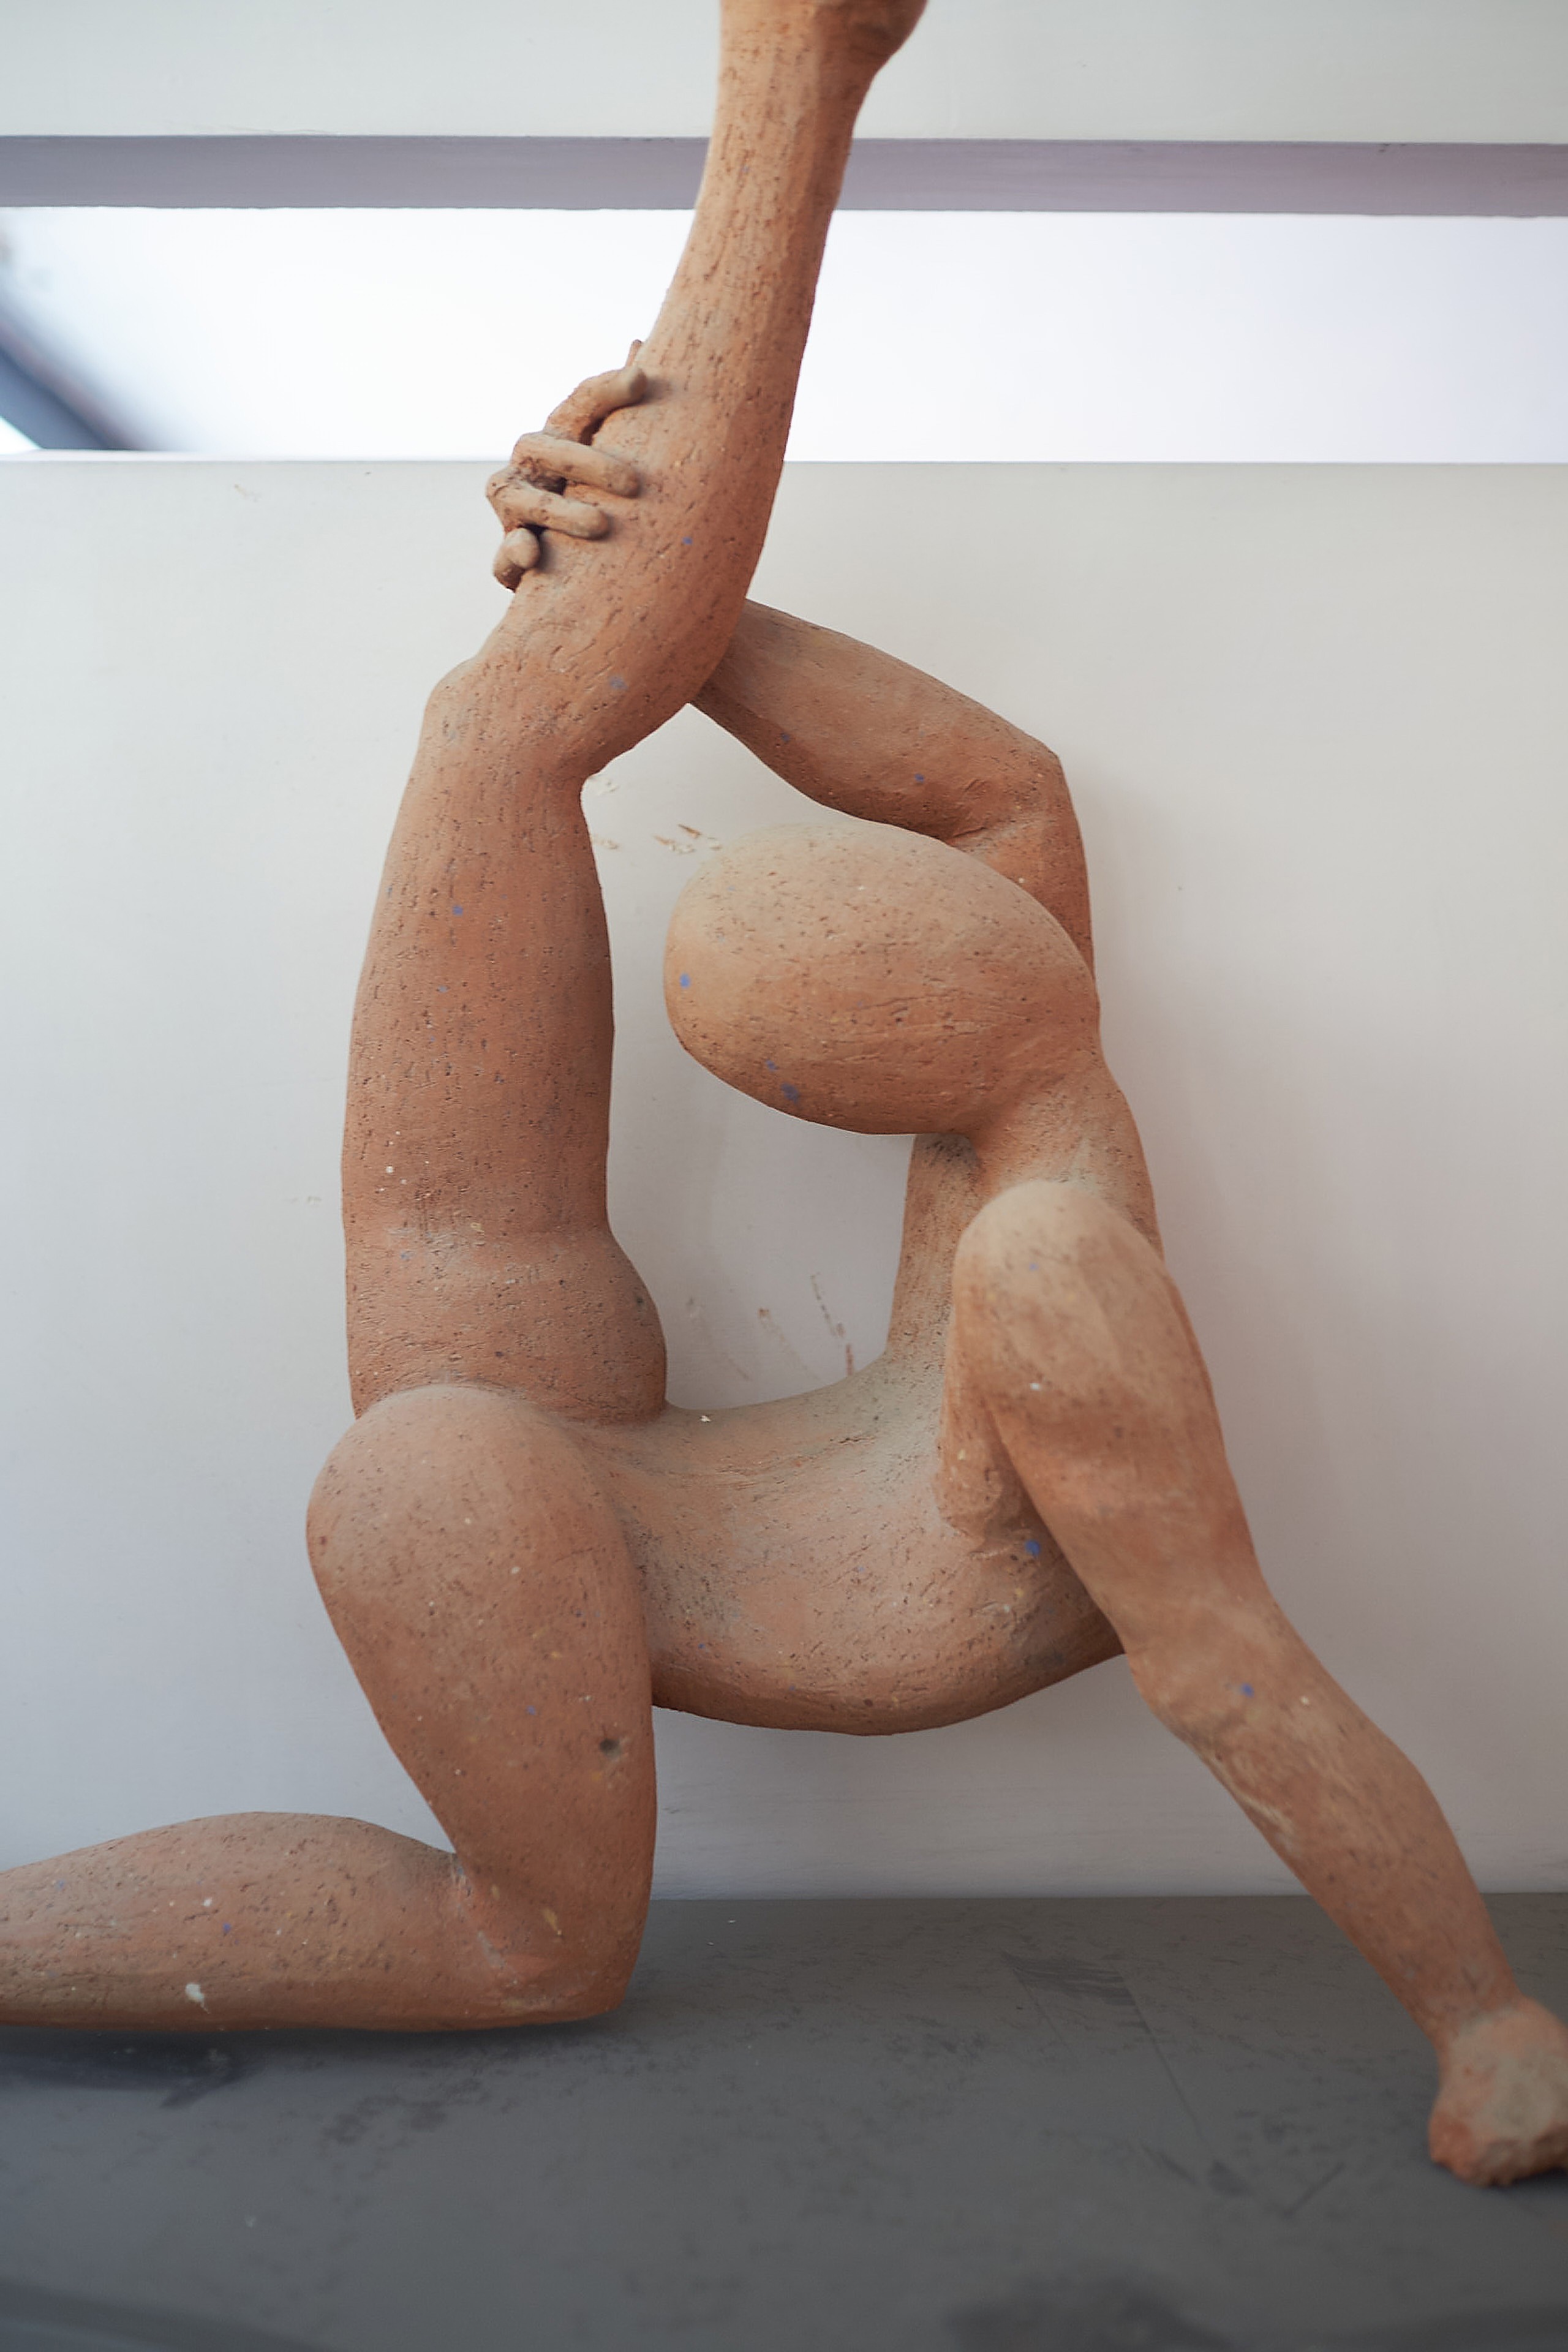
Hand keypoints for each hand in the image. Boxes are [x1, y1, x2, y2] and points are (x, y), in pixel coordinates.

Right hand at [486, 346, 647, 590]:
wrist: (559, 552)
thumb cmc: (592, 490)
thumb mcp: (609, 447)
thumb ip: (619, 406)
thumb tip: (638, 344)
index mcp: (559, 434)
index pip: (581, 402)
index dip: (609, 388)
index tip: (642, 379)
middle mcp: (528, 464)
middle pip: (550, 449)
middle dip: (590, 464)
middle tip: (634, 484)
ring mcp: (512, 507)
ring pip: (524, 501)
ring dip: (561, 511)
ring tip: (600, 525)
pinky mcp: (508, 554)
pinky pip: (503, 555)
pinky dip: (514, 554)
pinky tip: (531, 556)